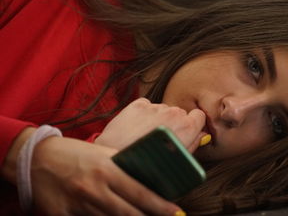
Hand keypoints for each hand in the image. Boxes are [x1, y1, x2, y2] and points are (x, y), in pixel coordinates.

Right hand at [31, 136, 182, 214]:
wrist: (36, 158)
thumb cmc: (74, 153)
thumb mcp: (101, 153)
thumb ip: (122, 167)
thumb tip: (146, 180)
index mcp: (106, 169)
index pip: (139, 192)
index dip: (160, 206)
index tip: (176, 212)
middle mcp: (94, 188)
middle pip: (128, 213)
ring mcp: (77, 204)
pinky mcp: (61, 215)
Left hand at [95, 98, 205, 152]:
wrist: (117, 163)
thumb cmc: (149, 169)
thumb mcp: (179, 162)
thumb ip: (194, 144)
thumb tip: (202, 135)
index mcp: (187, 127)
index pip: (199, 116)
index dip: (193, 124)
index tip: (185, 132)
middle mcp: (173, 113)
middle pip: (179, 113)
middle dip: (174, 123)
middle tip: (161, 139)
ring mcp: (155, 107)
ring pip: (162, 109)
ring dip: (157, 119)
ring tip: (145, 136)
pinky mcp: (138, 104)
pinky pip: (147, 105)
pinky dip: (143, 114)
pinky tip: (136, 128)